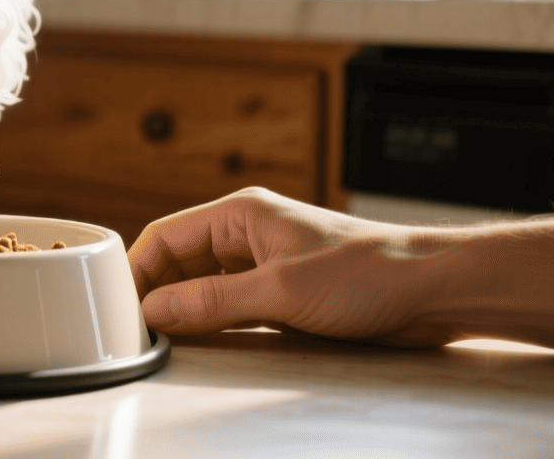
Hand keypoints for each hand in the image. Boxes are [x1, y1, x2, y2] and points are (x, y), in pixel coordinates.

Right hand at [127, 187, 453, 347]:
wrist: (433, 290)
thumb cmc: (371, 272)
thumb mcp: (280, 291)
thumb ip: (212, 301)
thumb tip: (157, 311)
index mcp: (241, 214)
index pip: (165, 237)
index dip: (137, 272)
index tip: (120, 308)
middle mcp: (249, 234)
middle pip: (179, 262)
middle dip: (157, 294)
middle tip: (138, 331)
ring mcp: (266, 263)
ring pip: (203, 285)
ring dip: (184, 309)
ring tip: (165, 339)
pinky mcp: (284, 291)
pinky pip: (231, 303)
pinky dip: (212, 320)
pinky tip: (205, 339)